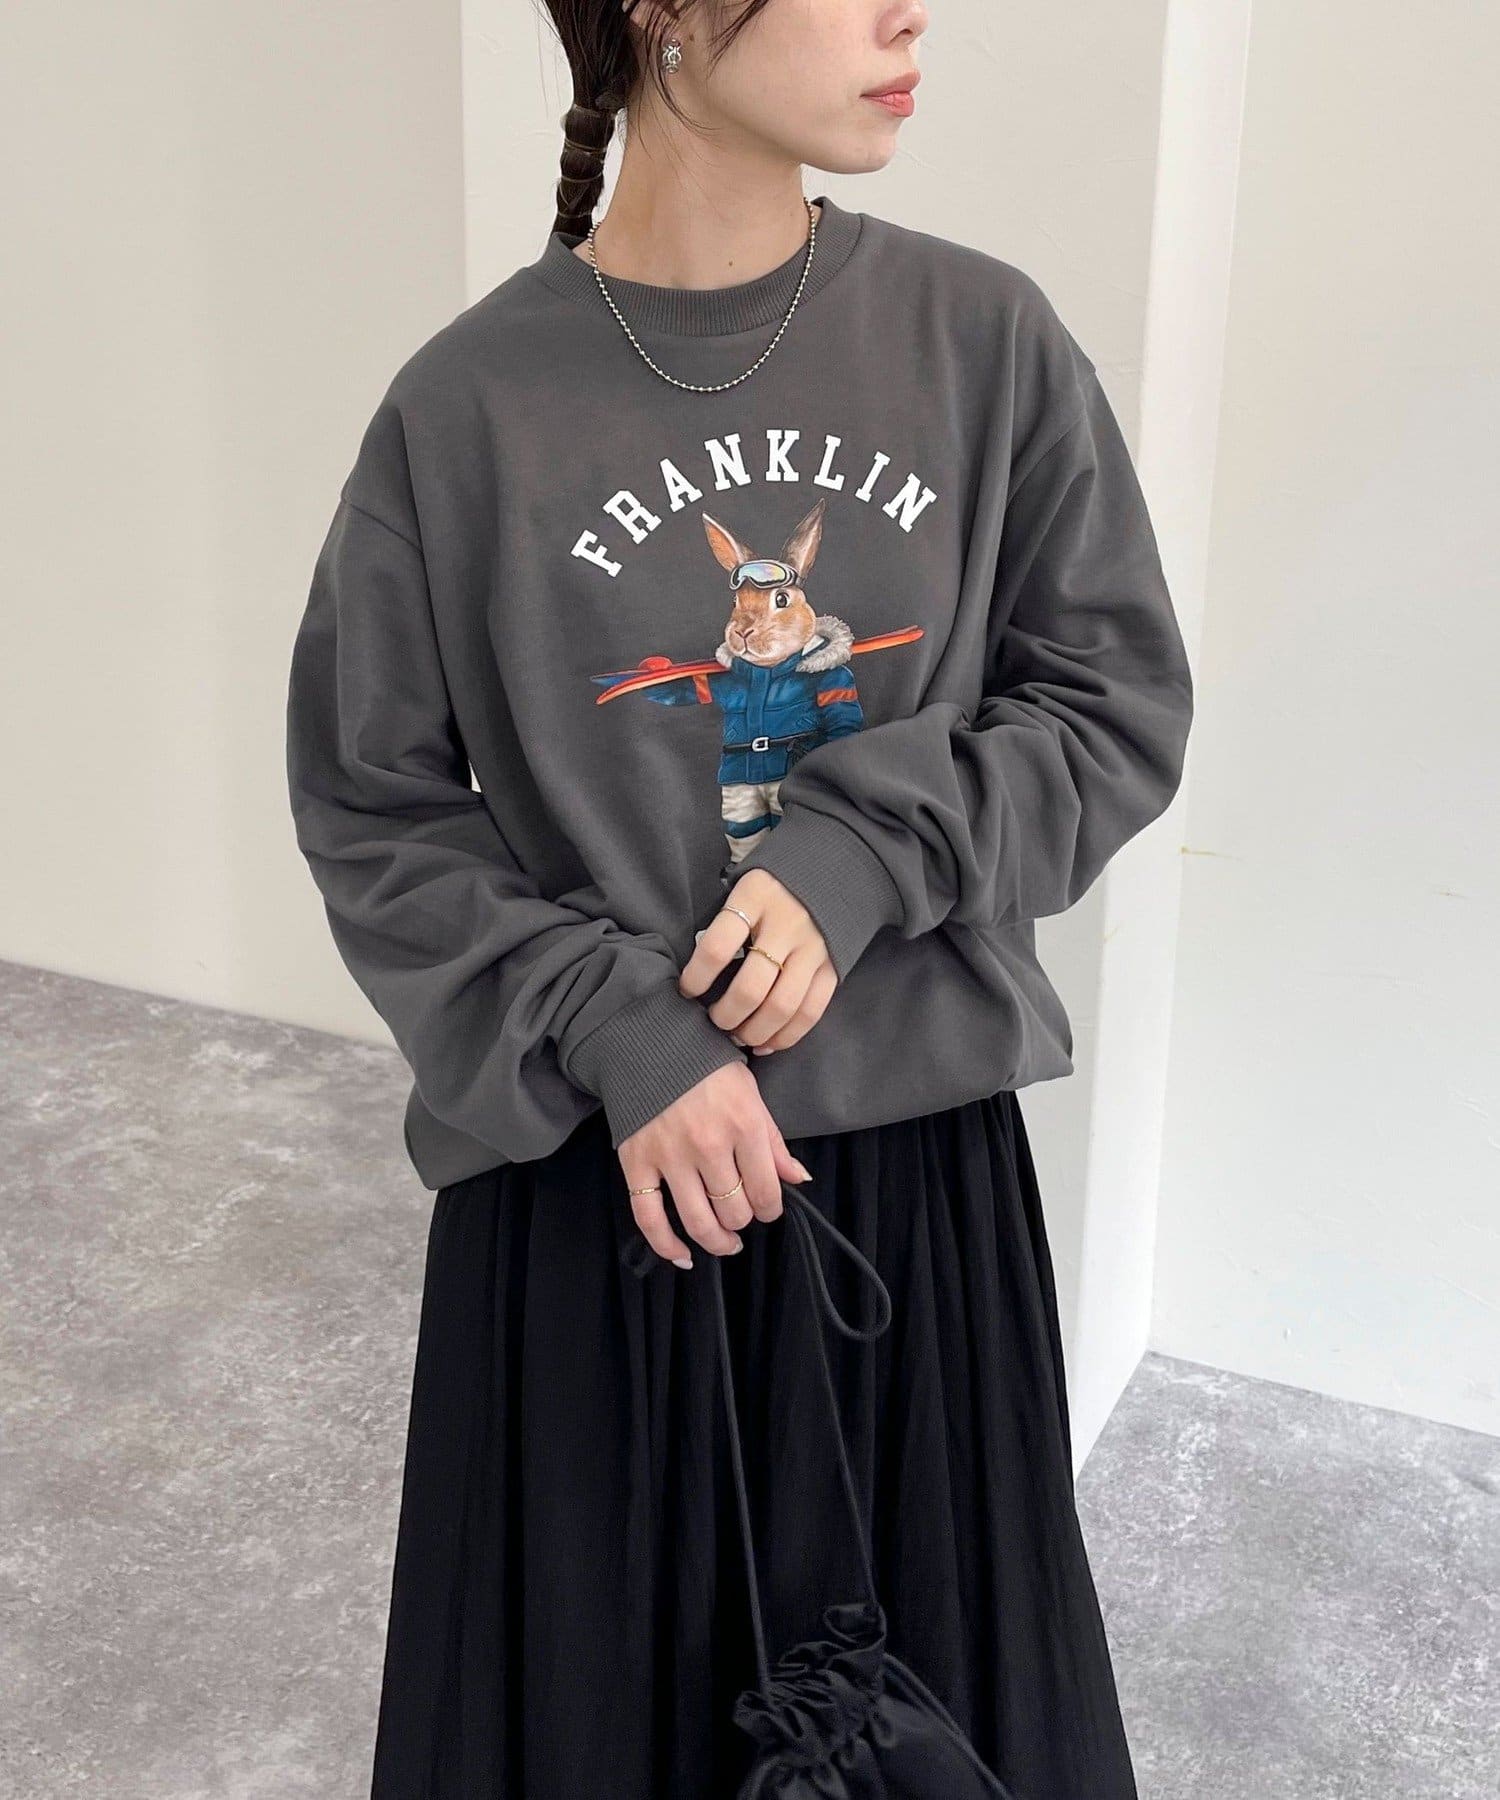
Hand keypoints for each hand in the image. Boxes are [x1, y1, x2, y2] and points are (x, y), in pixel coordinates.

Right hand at [617, 1061, 812, 1268]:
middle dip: (743, 1220)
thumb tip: (799, 1178)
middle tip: (741, 1215)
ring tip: (724, 1242)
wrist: (649, 1044)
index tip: (768, 1209)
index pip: (766, 1192)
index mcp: (743, 1126)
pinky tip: (682, 1255)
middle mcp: (709, 1146)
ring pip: (698, 1221)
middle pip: (734, 1211)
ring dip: (716, 1241)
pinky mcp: (636, 1162)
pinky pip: (649, 1217)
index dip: (771, 1210)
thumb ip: (773, 1142)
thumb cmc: (705, 1069)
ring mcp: (670, 1156)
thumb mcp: (750, 1096)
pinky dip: (665, 1245)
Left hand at [678, 867, 838, 1056]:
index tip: (686, 990)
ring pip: (781, 1006)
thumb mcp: (744, 887)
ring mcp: (814, 949)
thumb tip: (697, 970)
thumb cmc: (773, 886)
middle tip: (714, 1021)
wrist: (832, 869)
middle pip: (751, 987)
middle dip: (726, 1015)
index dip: (697, 977)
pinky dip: (786, 1036)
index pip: (717, 947)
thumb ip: (725, 921)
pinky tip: (766, 1043)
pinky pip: (810, 1012)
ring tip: (737, 1037)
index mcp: (756, 897)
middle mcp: (788, 924)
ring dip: (754, 1031)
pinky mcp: (833, 967)